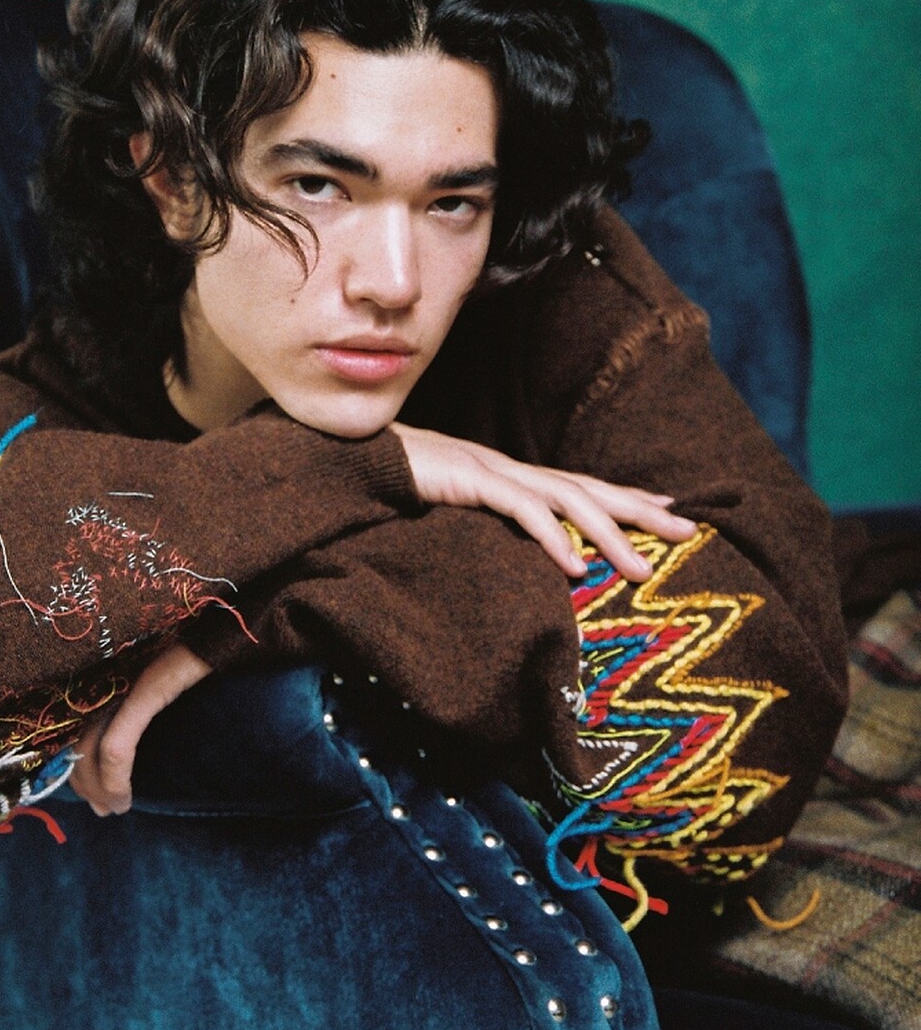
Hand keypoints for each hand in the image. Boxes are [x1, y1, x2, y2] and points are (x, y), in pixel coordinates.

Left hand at [68, 643, 211, 815]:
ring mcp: (120, 683)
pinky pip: (116, 745)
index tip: (92, 800)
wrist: (221, 633)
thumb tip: (112, 761)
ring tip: (117, 807)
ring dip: (99, 789)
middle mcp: (101, 679)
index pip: (69, 731)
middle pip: (75, 744)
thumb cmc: (187, 661)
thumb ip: (127, 713)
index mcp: (98, 679)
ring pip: (89, 750)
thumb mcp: (148, 689)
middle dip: (85, 786)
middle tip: (105, 810)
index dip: (74, 771)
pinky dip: (114, 778)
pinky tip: (123, 797)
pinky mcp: (144, 691)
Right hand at [389, 423, 695, 582]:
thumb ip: (479, 526)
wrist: (344, 460)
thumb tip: (512, 556)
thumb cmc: (391, 487)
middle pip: (586, 489)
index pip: (578, 486)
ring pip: (564, 499)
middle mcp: (507, 468)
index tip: (669, 513)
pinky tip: (573, 565)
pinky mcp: (466, 479)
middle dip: (638, 512)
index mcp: (507, 475)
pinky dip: (550, 536)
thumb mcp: (447, 511)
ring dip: (607, 534)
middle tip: (685, 534)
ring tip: (639, 569)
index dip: (624, 499)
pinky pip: (518, 509)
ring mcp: (489, 470)